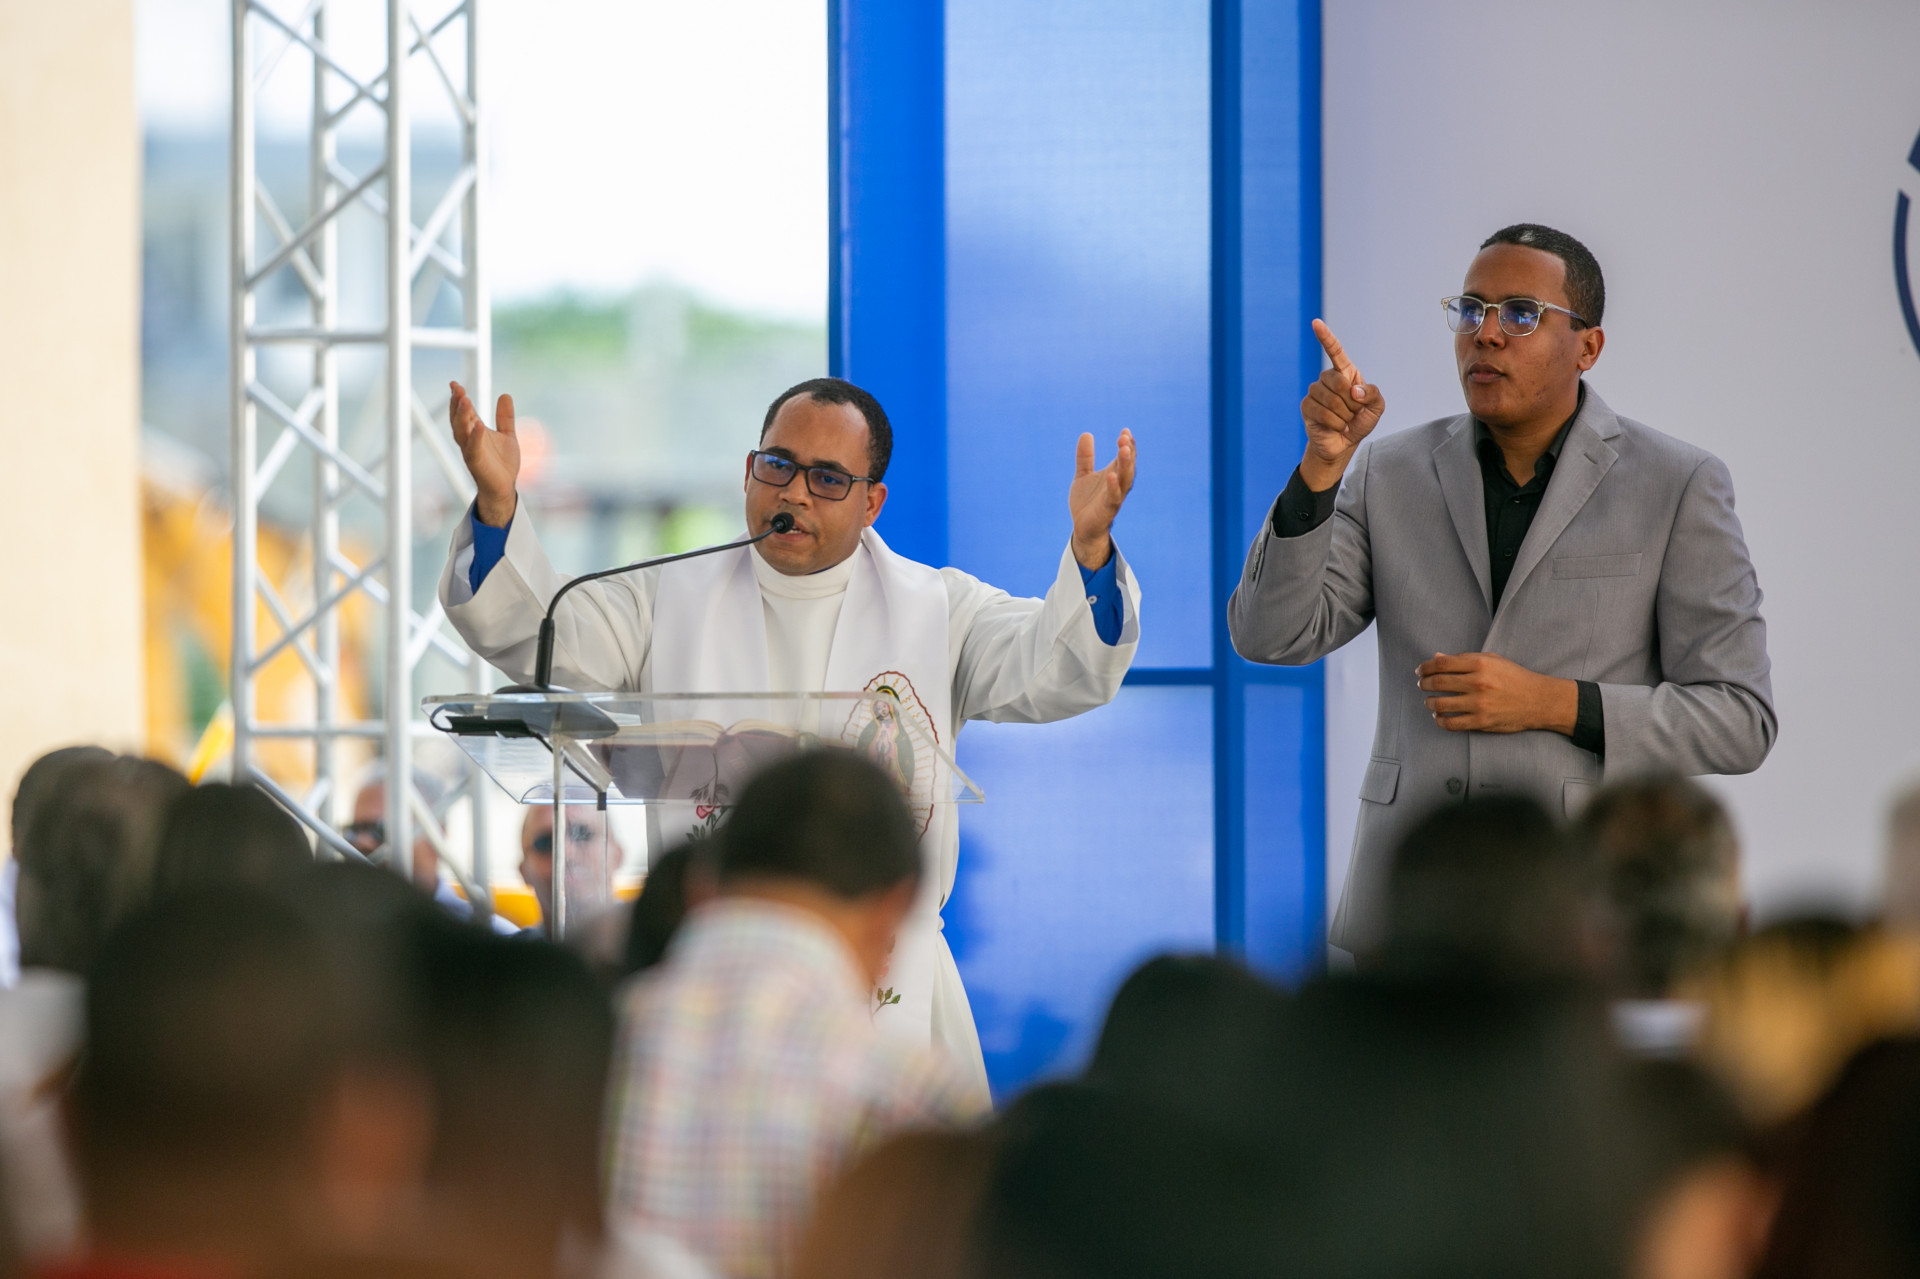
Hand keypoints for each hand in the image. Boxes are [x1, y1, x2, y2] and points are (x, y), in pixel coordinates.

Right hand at [449, 380, 519, 526]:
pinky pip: (474, 449)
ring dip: (462, 416)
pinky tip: (479, 426)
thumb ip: (505, 417)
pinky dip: (476, 437)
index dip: (458, 398)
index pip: (464, 412)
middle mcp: (469, 440)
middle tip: (458, 389)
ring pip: (462, 432)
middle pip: (458, 420)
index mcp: (475, 432)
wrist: (505, 487)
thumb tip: (505, 395)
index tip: (454, 384)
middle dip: (457, 405)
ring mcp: (471, 451)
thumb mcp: (507, 435)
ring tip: (465, 400)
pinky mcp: (477, 464)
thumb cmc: (502, 463)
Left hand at [1068, 429, 1136, 569]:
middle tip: (1124, 437)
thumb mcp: (1083, 475)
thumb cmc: (1087, 501)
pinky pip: (1113, 498)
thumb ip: (1085, 457)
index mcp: (1114, 474)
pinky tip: (1111, 475)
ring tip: (1124, 450)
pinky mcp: (1107, 510)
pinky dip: (1113, 487)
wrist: (1082, 526)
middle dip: (1128, 451)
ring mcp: (1114, 497)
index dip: (1127, 444)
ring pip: (1124, 480)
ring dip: (1125, 465)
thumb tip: (1086, 433)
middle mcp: (1118, 484)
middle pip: (1128, 466)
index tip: (1125, 431)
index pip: (1125, 457)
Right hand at [1299, 319, 1385, 491]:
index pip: (1334, 351)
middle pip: (1337, 381)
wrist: (1343, 444)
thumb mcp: (1376, 407)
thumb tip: (1353, 389)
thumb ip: (1373, 394)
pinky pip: (1322, 412)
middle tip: (1352, 412)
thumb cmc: (1359, 421)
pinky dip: (1334, 423)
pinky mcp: (1307, 406)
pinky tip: (1335, 426)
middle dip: (1351, 402)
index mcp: (1345, 373)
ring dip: (1343, 415)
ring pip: (1330, 399)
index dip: (1325, 337)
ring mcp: (1315, 392)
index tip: (1315, 323)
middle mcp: (1328, 378)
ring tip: (1343, 420)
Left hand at [1417, 651, 1577, 734]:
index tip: (1420, 671)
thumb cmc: (1514, 677)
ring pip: (1440, 705)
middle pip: (1438, 683)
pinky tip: (1439, 717)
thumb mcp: (1492, 660)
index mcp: (1480, 664)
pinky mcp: (1481, 721)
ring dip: (1429, 703)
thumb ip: (1463, 658)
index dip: (1425, 667)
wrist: (1538, 700)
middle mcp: (1478, 683)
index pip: (1442, 663)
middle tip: (1422, 685)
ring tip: (1429, 702)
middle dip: (1424, 684)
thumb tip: (1436, 657)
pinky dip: (1440, 720)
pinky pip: (1451, 723)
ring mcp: (1479, 704)